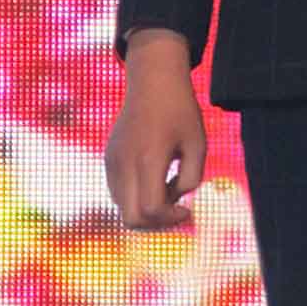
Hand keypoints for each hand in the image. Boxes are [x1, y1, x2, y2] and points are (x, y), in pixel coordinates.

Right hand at [106, 32, 208, 230]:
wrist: (153, 82)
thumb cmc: (181, 112)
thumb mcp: (198, 144)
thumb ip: (191, 178)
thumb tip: (176, 201)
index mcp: (148, 159)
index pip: (149, 210)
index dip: (170, 219)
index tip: (187, 209)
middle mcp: (124, 164)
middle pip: (130, 218)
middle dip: (156, 223)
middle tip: (177, 209)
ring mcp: (112, 162)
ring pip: (122, 208)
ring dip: (146, 208)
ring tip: (168, 185)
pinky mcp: (108, 159)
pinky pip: (118, 192)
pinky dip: (136, 196)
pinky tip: (155, 177)